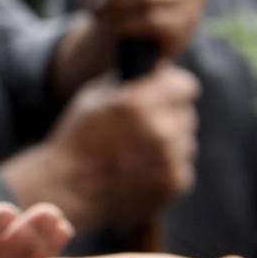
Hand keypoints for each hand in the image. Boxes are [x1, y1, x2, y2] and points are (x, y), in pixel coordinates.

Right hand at [1, 64, 197, 231]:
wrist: (70, 187)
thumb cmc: (77, 138)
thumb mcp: (93, 97)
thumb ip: (129, 82)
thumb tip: (159, 70)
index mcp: (137, 103)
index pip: (185, 85)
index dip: (172, 87)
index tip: (165, 92)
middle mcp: (159, 130)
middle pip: (186, 113)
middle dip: (169, 115)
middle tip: (145, 125)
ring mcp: (169, 159)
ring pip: (186, 140)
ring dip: (170, 141)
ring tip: (139, 149)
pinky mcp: (175, 183)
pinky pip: (182, 165)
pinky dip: (167, 166)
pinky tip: (141, 167)